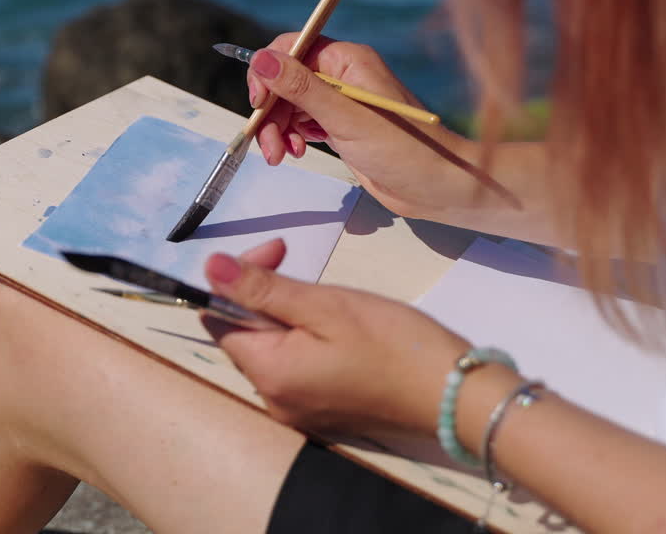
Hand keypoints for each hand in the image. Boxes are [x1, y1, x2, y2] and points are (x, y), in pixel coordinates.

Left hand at [202, 240, 468, 438]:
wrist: (457, 400)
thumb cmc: (394, 345)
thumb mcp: (326, 306)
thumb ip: (263, 289)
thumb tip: (208, 268)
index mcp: (267, 373)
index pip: (219, 318)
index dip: (237, 279)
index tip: (278, 251)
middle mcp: (272, 400)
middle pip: (243, 335)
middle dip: (263, 293)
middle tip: (298, 263)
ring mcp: (297, 412)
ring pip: (270, 349)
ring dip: (285, 315)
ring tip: (327, 298)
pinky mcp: (322, 414)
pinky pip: (294, 369)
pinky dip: (303, 340)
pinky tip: (337, 328)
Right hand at [247, 33, 468, 219]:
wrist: (436, 186)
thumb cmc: (403, 149)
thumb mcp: (345, 118)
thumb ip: (301, 89)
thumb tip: (261, 59)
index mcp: (347, 60)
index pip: (292, 49)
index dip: (268, 73)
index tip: (258, 103)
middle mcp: (342, 75)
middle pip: (285, 81)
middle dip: (271, 111)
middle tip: (269, 145)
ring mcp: (340, 102)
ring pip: (289, 105)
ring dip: (277, 128)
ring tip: (282, 155)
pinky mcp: (339, 126)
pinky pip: (302, 123)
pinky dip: (292, 137)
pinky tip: (297, 152)